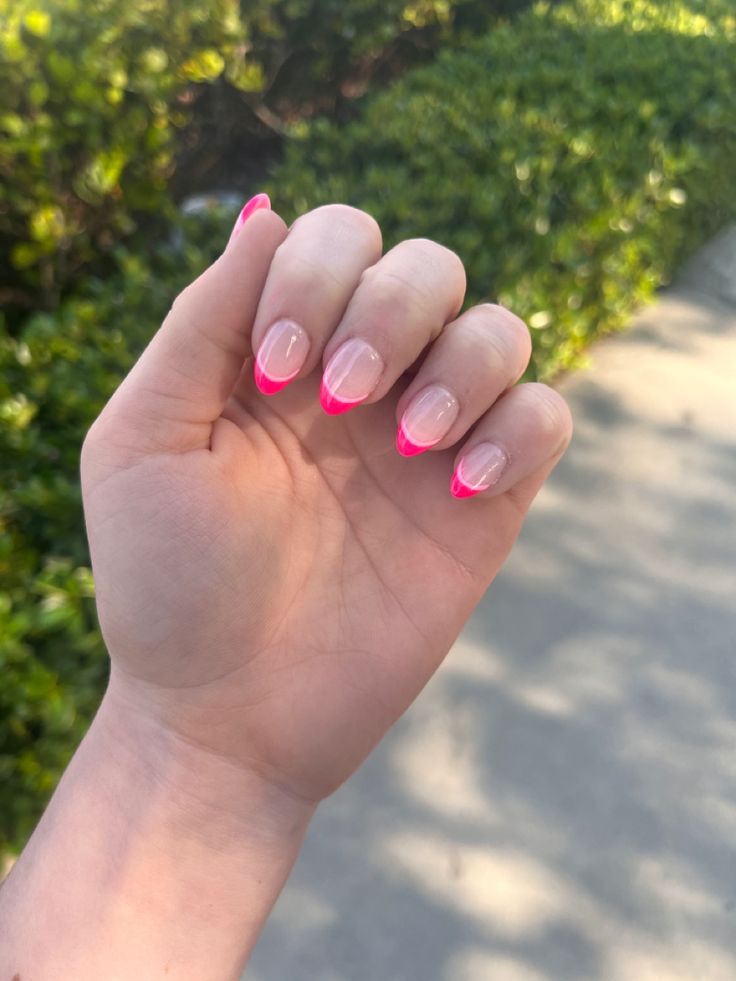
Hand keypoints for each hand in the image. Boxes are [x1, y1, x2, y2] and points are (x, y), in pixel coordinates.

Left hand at [82, 201, 571, 803]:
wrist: (225, 716)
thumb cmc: (167, 582)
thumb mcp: (145, 439)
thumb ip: (202, 322)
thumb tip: (263, 212)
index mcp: (280, 355)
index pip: (336, 239)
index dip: (316, 276)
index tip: (275, 374)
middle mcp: (362, 384)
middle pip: (427, 265)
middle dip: (390, 308)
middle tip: (341, 399)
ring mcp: (427, 441)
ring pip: (497, 329)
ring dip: (459, 365)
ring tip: (406, 442)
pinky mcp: (482, 502)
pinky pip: (546, 416)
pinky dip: (519, 427)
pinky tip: (457, 485)